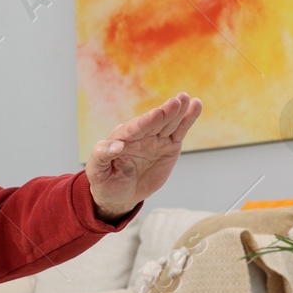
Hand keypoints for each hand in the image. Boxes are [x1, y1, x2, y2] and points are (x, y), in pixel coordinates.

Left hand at [88, 92, 202, 220]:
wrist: (119, 194)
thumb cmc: (104, 181)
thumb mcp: (96, 172)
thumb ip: (101, 155)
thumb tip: (116, 145)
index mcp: (121, 138)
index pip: (135, 129)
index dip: (146, 122)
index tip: (157, 114)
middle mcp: (140, 135)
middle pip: (154, 123)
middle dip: (165, 113)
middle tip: (176, 101)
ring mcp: (155, 139)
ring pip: (169, 123)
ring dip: (178, 111)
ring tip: (186, 98)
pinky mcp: (169, 146)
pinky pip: (179, 131)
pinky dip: (188, 119)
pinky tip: (195, 105)